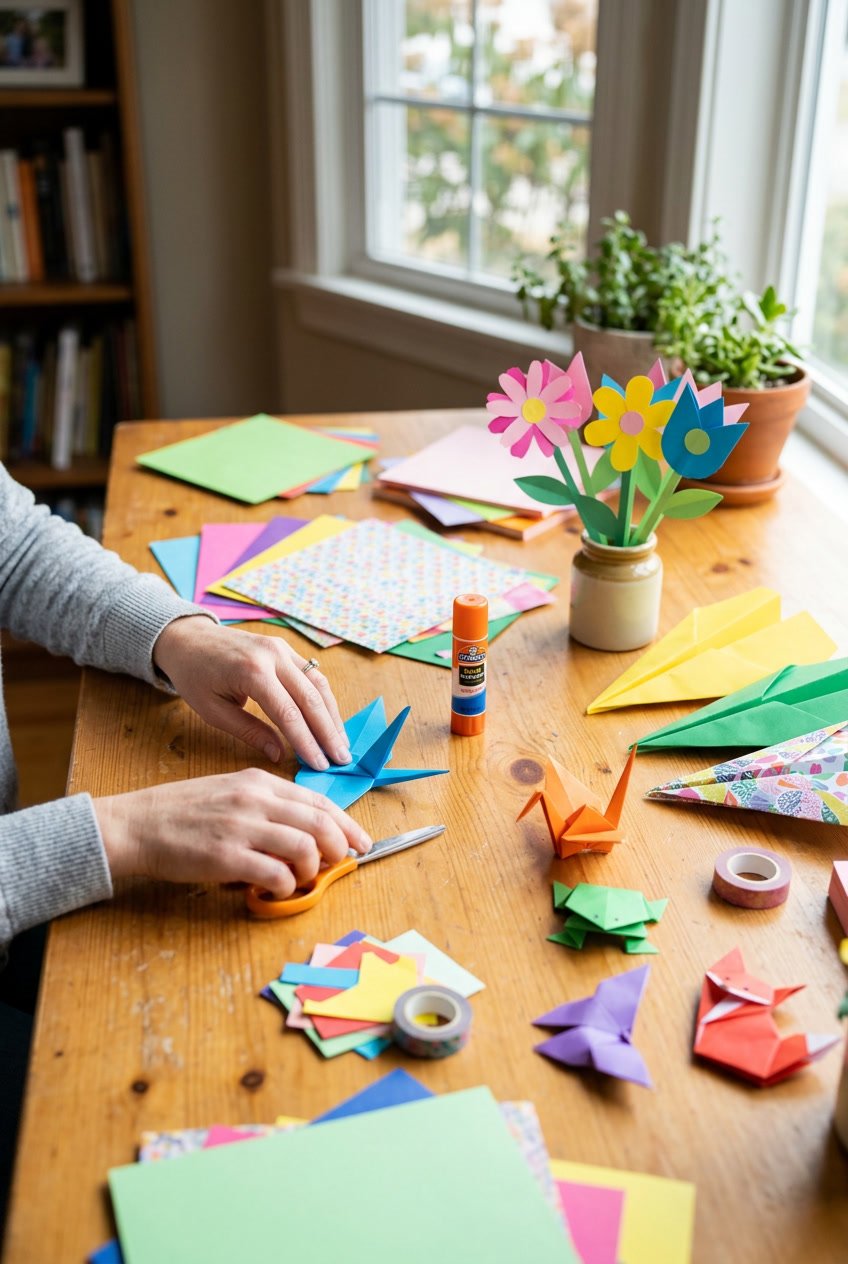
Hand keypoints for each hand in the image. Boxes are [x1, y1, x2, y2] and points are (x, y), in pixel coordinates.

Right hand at [94, 768, 372, 897]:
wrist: (137, 824)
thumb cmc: (181, 812)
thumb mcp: (230, 792)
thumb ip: (267, 806)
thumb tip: (305, 832)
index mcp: (259, 782)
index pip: (318, 801)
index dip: (347, 825)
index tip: (360, 842)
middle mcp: (255, 800)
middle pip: (321, 823)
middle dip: (339, 848)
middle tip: (339, 865)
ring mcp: (242, 827)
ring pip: (305, 848)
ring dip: (311, 871)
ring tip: (299, 879)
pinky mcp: (227, 857)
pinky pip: (276, 875)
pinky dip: (285, 887)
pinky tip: (275, 888)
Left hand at [152, 617, 350, 770]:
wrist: (189, 639)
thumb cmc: (195, 677)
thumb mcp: (213, 711)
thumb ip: (249, 732)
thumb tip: (280, 755)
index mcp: (252, 671)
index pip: (288, 713)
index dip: (307, 742)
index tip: (320, 765)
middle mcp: (273, 655)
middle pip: (311, 698)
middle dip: (328, 732)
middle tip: (341, 759)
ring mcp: (282, 648)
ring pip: (318, 684)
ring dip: (332, 716)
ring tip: (341, 743)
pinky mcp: (285, 648)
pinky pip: (312, 675)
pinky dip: (324, 699)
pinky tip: (330, 720)